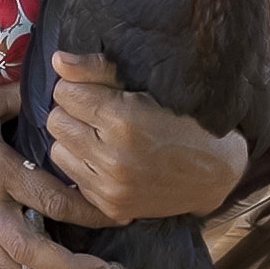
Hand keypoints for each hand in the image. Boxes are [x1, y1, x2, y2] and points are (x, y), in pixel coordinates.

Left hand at [46, 51, 248, 224]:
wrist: (214, 174)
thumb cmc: (182, 121)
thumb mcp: (145, 87)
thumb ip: (97, 71)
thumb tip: (57, 60)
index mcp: (123, 119)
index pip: (64, 92)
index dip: (78, 87)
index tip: (96, 91)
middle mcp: (113, 156)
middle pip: (56, 121)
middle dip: (72, 112)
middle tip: (97, 113)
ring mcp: (110, 186)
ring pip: (58, 150)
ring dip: (73, 140)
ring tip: (99, 136)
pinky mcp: (110, 207)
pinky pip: (72, 178)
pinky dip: (83, 166)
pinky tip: (105, 159)